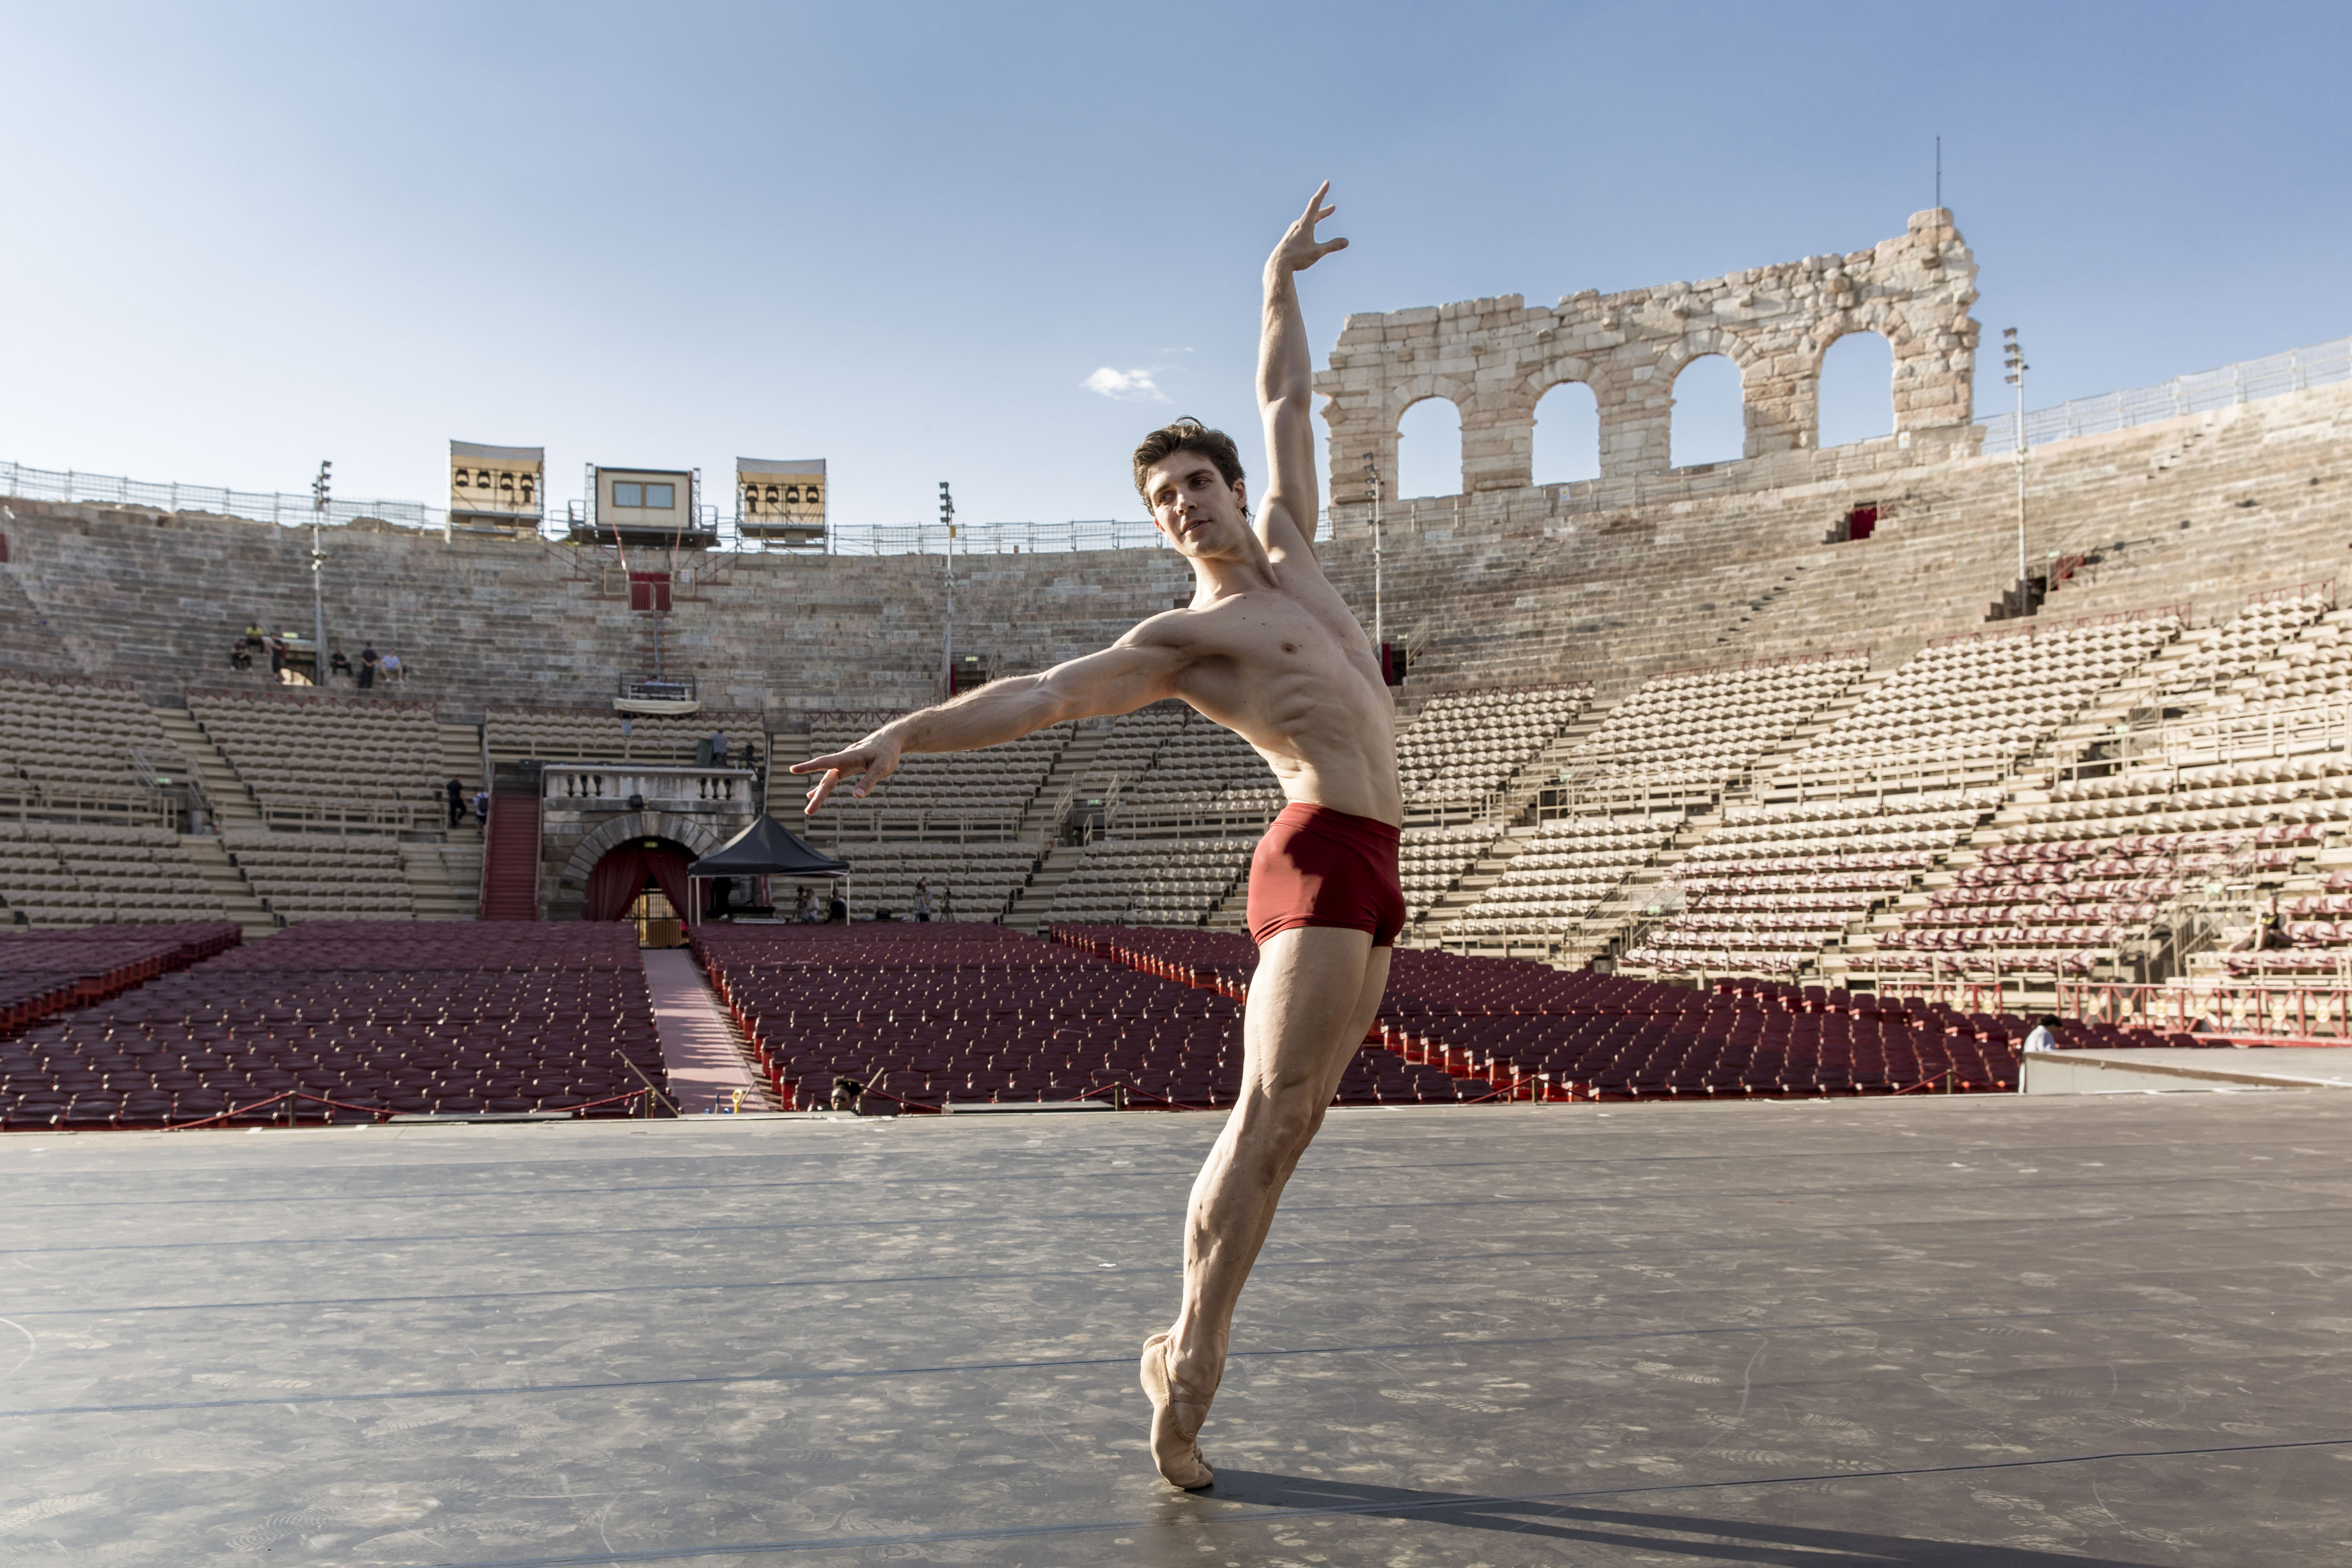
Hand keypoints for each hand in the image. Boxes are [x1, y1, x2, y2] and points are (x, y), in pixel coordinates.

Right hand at [788, 731, 902, 813]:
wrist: (891, 739)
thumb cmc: (887, 753)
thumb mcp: (881, 768)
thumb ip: (869, 781)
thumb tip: (857, 796)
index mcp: (849, 757)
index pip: (825, 762)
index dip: (809, 767)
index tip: (793, 769)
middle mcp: (843, 759)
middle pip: (827, 779)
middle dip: (818, 795)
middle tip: (808, 812)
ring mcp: (845, 763)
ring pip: (828, 779)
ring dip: (819, 792)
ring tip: (809, 807)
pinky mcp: (848, 766)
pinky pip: (833, 777)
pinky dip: (824, 785)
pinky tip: (813, 793)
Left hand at [1268, 181, 1347, 276]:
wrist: (1278, 265)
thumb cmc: (1297, 257)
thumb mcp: (1317, 252)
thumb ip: (1332, 246)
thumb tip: (1346, 242)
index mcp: (1305, 223)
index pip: (1315, 203)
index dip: (1322, 192)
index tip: (1327, 182)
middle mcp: (1298, 224)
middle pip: (1314, 213)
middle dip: (1324, 210)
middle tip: (1333, 208)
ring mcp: (1293, 230)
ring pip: (1308, 220)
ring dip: (1318, 217)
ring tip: (1323, 216)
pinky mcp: (1290, 236)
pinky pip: (1303, 227)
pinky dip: (1311, 224)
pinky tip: (1310, 232)